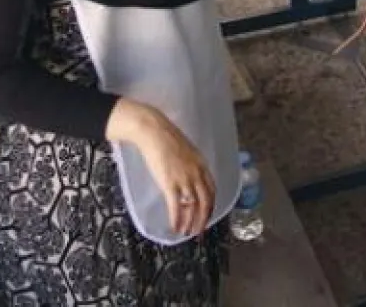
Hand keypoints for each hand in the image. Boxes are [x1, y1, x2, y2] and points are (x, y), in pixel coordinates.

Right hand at [107, 99, 214, 235]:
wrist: (153, 131)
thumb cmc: (166, 138)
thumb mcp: (185, 151)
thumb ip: (189, 165)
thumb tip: (186, 175)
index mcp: (202, 165)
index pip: (212, 189)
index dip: (210, 205)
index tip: (207, 215)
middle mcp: (197, 173)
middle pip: (206, 201)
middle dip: (203, 219)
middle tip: (199, 232)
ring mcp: (184, 179)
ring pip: (193, 206)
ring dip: (191, 223)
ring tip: (186, 233)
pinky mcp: (170, 183)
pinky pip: (177, 207)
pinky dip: (177, 220)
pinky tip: (175, 227)